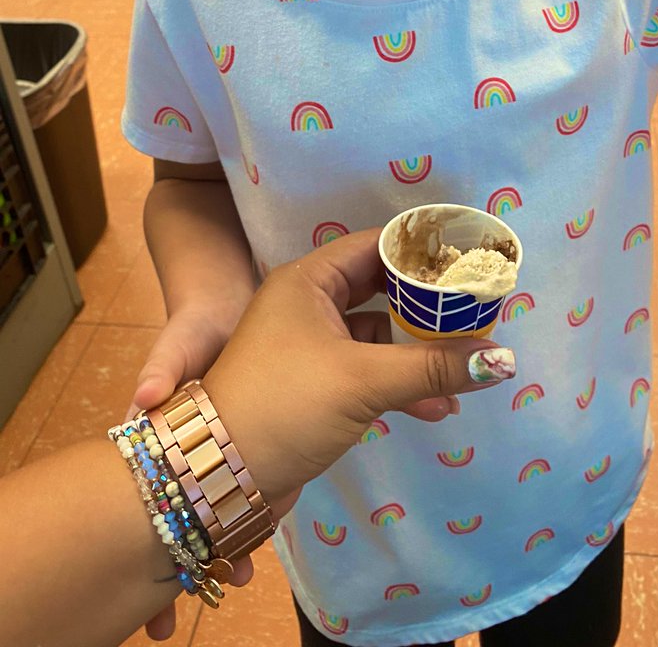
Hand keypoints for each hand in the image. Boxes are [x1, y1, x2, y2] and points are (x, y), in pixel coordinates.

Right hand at [131, 303, 246, 641]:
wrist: (234, 308)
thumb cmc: (196, 327)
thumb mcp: (177, 342)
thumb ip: (163, 366)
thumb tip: (141, 399)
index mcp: (166, 437)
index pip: (156, 493)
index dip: (160, 533)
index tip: (165, 576)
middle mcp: (193, 453)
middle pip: (187, 515)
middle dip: (192, 556)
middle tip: (202, 592)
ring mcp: (228, 450)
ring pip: (224, 507)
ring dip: (228, 540)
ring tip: (238, 575)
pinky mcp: (261, 440)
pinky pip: (260, 482)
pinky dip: (263, 506)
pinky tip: (272, 525)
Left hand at [203, 228, 516, 515]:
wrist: (217, 478)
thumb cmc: (285, 404)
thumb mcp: (362, 380)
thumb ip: (434, 367)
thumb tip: (502, 360)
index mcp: (307, 281)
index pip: (376, 246)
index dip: (422, 252)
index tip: (469, 260)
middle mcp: (306, 306)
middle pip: (380, 291)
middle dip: (427, 308)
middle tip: (475, 312)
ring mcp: (308, 348)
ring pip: (377, 337)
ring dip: (418, 354)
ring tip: (464, 369)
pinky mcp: (313, 387)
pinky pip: (367, 371)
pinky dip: (399, 383)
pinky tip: (437, 407)